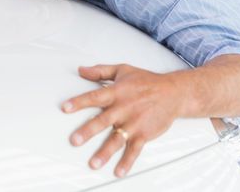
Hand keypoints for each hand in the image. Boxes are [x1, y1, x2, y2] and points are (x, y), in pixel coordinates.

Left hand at [61, 64, 182, 176]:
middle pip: (103, 120)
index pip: (95, 96)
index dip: (79, 102)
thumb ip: (100, 71)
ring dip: (105, 152)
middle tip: (75, 140)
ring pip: (117, 139)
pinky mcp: (144, 134)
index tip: (65, 108)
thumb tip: (81, 70)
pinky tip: (118, 170)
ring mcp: (134, 123)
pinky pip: (134, 149)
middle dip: (88, 131)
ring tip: (94, 163)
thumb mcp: (122, 70)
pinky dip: (127, 161)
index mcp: (117, 92)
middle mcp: (124, 108)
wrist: (173, 92)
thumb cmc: (146, 81)